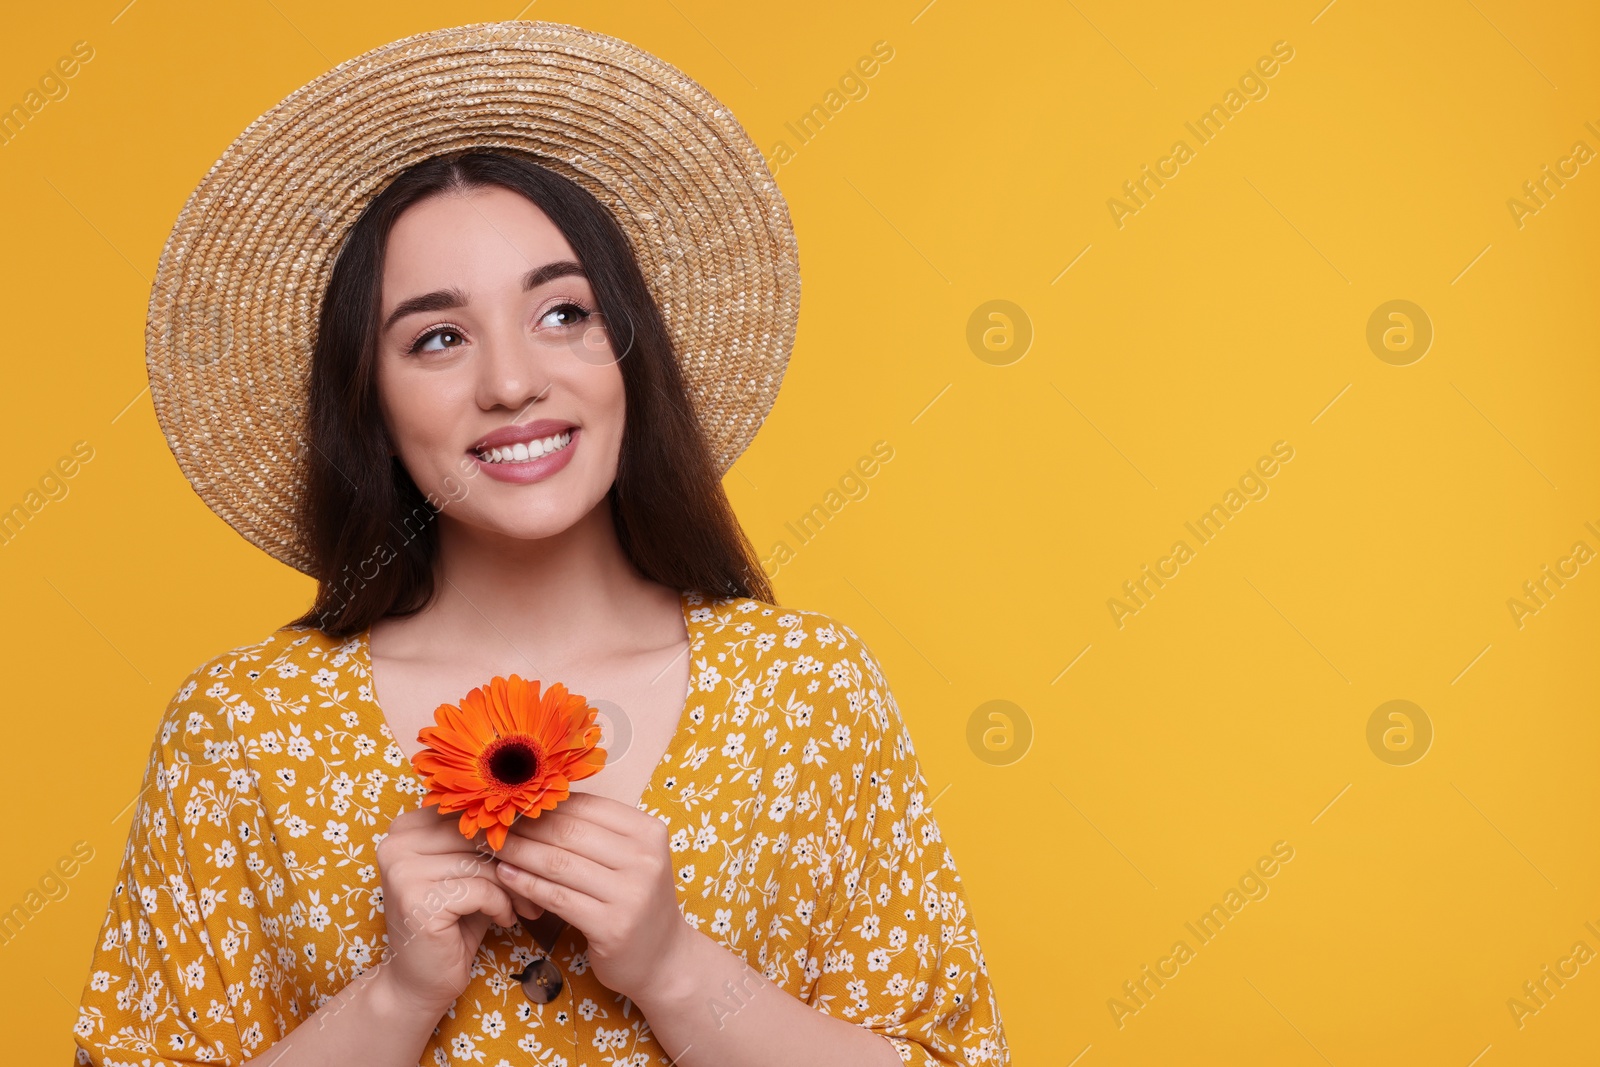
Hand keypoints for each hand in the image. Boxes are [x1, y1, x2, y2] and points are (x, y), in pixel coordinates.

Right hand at [372, 805, 545, 1014]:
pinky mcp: (417, 902)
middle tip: (540, 884)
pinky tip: (505, 920)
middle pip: (477, 836)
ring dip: (515, 886)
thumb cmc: (452, 922)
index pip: (471, 814)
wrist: (418, 983)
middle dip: (517, 860)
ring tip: (526, 905)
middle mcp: (396, 844)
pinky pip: (481, 890)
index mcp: (405, 828)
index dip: (509, 833)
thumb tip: (531, 813)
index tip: (536, 855)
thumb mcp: (468, 874)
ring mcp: (402, 872)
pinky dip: (502, 905)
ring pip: (483, 863)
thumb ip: (486, 842)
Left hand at [490, 791, 691, 1001]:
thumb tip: (539, 803)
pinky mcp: (611, 926)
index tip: (513, 803)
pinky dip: (525, 884)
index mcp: (649, 831)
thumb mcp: (630, 859)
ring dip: (519, 853)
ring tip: (493, 847)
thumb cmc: (637, 902)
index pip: (587, 806)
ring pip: (558, 863)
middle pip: (569, 831)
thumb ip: (596, 833)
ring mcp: (630, 893)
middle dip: (526, 826)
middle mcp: (644, 858)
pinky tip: (505, 876)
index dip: (546, 803)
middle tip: (493, 824)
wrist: (665, 958)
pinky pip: (556, 897)